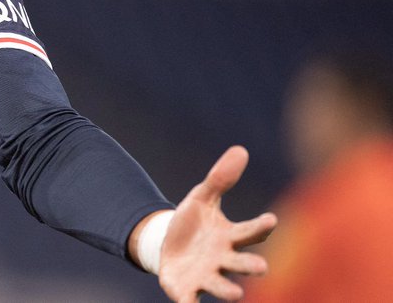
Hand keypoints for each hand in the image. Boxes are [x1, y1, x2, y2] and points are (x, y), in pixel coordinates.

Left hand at [157, 146, 276, 301]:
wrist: (165, 244)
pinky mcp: (185, 290)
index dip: (260, 227)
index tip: (271, 220)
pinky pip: (189, 300)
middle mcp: (222, 260)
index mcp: (229, 237)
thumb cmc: (192, 222)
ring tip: (237, 293)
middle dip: (250, 266)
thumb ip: (220, 178)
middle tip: (262, 267)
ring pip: (221, 286)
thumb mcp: (202, 198)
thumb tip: (240, 149)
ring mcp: (205, 276)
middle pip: (240, 264)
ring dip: (229, 290)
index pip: (249, 232)